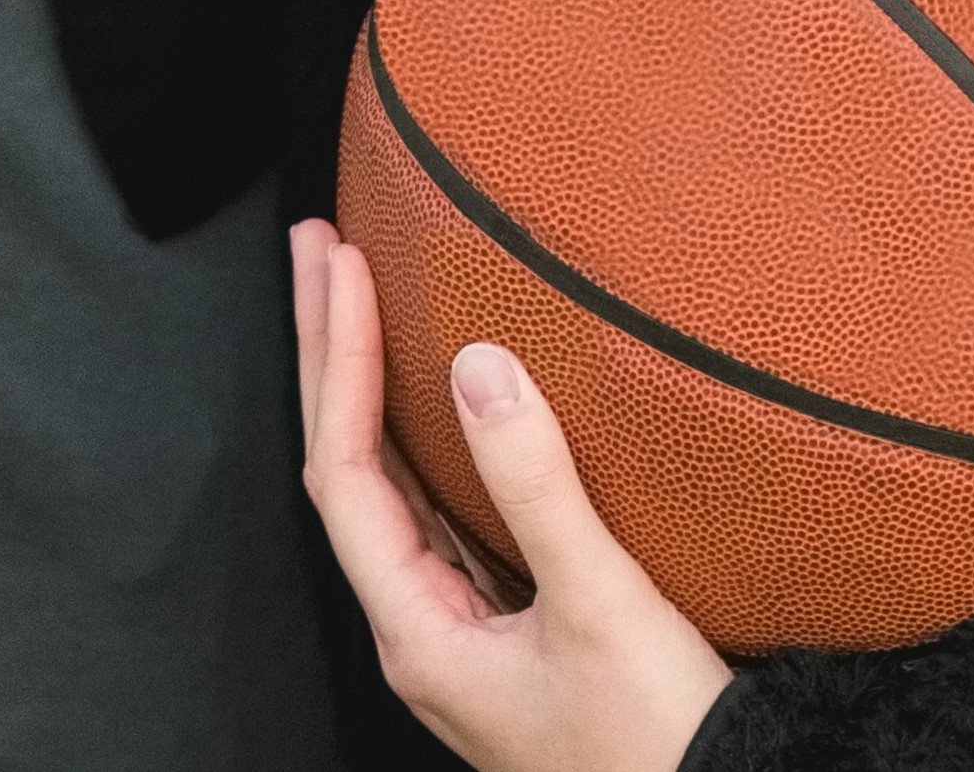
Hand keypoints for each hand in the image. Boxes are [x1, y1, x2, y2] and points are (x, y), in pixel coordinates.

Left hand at [296, 221, 730, 771]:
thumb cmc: (658, 742)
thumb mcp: (601, 606)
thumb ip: (535, 486)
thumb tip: (478, 364)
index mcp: (420, 633)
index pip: (347, 472)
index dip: (340, 361)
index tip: (342, 266)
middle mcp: (425, 633)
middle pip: (351, 473)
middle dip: (329, 360)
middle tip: (315, 251)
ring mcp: (465, 637)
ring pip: (396, 493)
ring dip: (373, 394)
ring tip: (358, 301)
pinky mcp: (513, 635)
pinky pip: (447, 519)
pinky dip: (432, 442)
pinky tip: (446, 406)